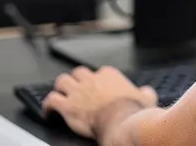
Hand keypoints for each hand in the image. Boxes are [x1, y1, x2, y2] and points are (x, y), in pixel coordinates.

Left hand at [43, 66, 158, 137]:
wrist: (122, 122)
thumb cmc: (134, 112)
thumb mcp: (146, 98)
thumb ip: (145, 92)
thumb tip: (147, 91)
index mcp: (109, 75)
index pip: (99, 72)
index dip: (97, 81)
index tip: (98, 89)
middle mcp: (91, 80)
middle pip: (78, 73)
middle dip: (76, 80)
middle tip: (76, 88)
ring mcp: (78, 92)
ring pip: (61, 81)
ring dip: (60, 88)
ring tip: (60, 94)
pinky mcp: (68, 106)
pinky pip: (51, 100)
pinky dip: (48, 106)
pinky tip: (48, 111)